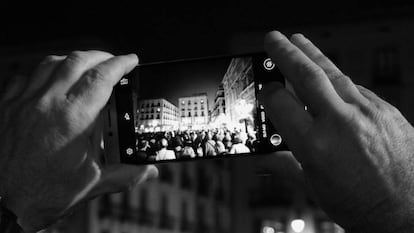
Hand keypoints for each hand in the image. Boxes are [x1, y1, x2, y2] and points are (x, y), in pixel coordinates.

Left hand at [0, 51, 157, 231]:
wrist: (1, 206)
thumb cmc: (42, 195)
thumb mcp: (92, 184)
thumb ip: (126, 175)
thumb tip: (149, 171)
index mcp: (73, 120)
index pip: (102, 77)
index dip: (121, 64)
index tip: (131, 60)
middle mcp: (48, 104)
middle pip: (78, 61)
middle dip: (101, 56)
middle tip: (113, 61)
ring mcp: (24, 103)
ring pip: (50, 62)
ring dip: (73, 59)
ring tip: (86, 66)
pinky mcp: (7, 108)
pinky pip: (24, 77)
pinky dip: (42, 72)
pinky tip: (50, 81)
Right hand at [261, 31, 413, 232]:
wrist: (408, 211)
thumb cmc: (362, 205)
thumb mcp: (314, 189)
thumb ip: (285, 167)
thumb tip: (265, 158)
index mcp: (315, 146)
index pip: (281, 103)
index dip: (267, 93)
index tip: (264, 89)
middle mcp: (340, 124)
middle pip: (307, 76)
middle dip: (286, 53)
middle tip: (273, 39)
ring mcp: (366, 113)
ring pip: (334, 74)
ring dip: (313, 55)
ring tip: (299, 42)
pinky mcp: (385, 110)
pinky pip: (356, 88)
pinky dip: (339, 82)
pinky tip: (330, 80)